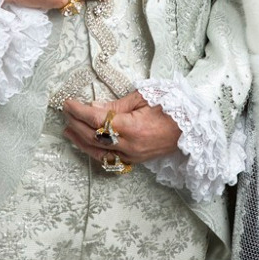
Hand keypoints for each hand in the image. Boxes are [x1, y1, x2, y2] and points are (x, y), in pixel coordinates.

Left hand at [63, 91, 180, 164]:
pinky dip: (94, 151)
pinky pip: (108, 159)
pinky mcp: (135, 161)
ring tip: (68, 130)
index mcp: (131, 127)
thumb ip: (116, 105)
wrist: (192, 127)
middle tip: (65, 112)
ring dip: (80, 140)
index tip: (67, 103)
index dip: (78, 111)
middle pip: (93, 136)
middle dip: (76, 123)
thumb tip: (93, 106)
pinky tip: (86, 144)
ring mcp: (132, 156)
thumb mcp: (143, 98)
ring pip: (98, 152)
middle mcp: (129, 145)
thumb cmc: (171, 107)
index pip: (96, 119)